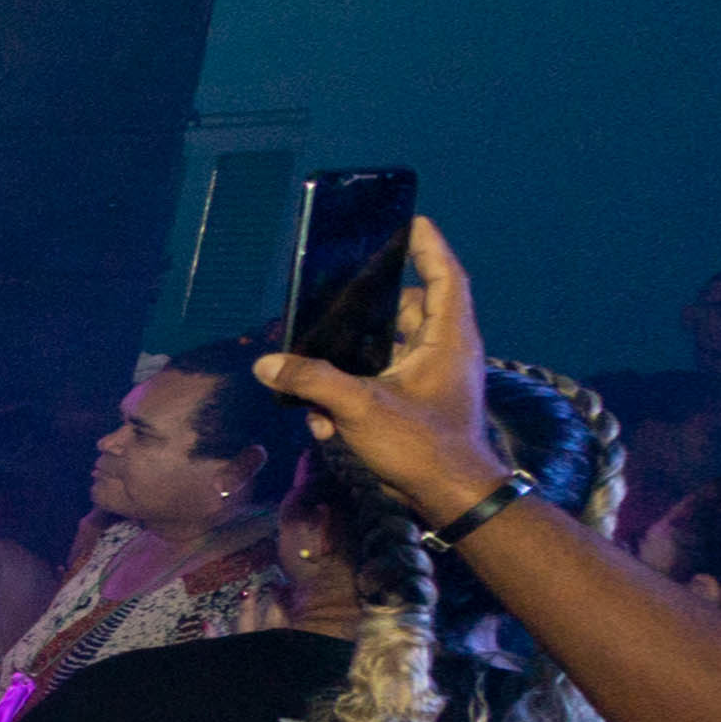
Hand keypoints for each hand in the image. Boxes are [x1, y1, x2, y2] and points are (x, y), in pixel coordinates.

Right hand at [256, 219, 505, 526]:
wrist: (453, 499)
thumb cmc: (422, 444)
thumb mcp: (361, 407)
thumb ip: (313, 381)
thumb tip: (267, 364)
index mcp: (448, 338)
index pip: (444, 276)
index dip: (429, 247)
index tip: (411, 222)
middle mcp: (445, 352)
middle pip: (408, 311)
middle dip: (369, 309)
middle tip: (337, 296)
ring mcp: (433, 380)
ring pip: (388, 351)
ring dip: (352, 362)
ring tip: (318, 371)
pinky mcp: (420, 405)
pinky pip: (383, 383)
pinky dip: (356, 393)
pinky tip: (326, 420)